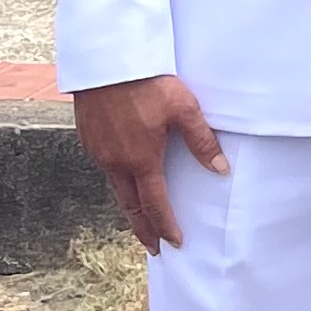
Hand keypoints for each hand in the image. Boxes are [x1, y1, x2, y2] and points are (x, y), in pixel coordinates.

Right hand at [71, 74, 222, 251]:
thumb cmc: (148, 83)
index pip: (155, 204)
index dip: (166, 226)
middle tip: (154, 247)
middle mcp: (116, 162)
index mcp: (141, 160)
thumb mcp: (184, 109)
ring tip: (141, 220)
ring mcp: (99, 152)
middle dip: (143, 229)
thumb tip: (221, 169)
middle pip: (130, 206)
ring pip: (116, 189)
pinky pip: (105, 170)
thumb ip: (202, 141)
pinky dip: (118, 185)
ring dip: (129, 208)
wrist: (107, 62)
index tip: (174, 243)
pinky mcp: (89, 139)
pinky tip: (125, 183)